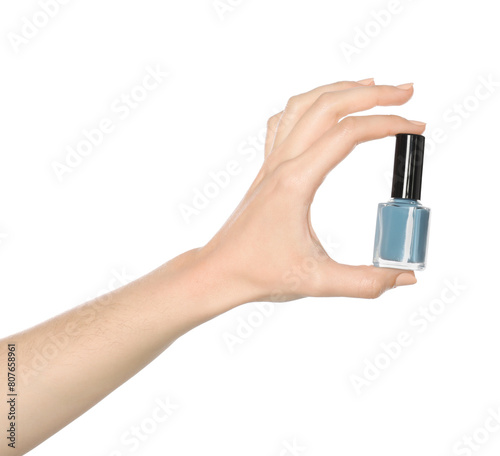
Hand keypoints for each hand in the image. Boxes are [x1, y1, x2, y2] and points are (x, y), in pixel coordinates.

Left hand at [199, 78, 425, 302]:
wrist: (219, 270)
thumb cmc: (259, 273)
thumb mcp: (317, 281)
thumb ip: (365, 282)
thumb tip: (404, 278)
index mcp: (296, 182)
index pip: (347, 134)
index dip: (387, 123)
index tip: (416, 127)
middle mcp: (282, 164)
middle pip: (327, 106)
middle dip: (371, 93)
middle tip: (405, 92)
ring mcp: (271, 163)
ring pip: (303, 105)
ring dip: (337, 90)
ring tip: (369, 87)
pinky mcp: (267, 169)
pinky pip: (283, 122)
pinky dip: (307, 106)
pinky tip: (322, 112)